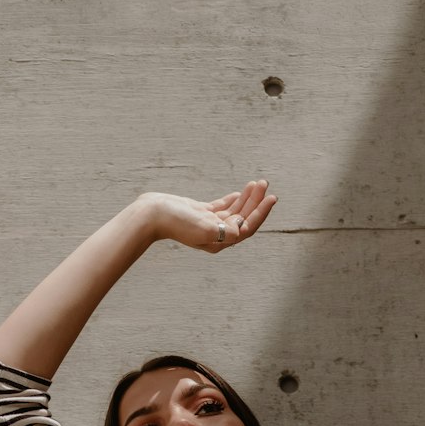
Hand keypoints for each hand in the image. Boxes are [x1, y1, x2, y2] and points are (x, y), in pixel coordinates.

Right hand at [142, 180, 277, 252]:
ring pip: (234, 211)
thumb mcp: (202, 227)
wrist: (152, 215)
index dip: (261, 213)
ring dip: (246, 198)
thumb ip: (224, 230)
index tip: (271, 197)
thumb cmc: (176, 222)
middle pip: (243, 218)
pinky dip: (232, 200)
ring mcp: (208, 224)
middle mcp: (216, 235)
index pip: (247, 227)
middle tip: (264, 184)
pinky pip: (222, 208)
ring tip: (256, 184)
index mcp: (219, 241)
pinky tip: (239, 192)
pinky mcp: (200, 214)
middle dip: (256, 202)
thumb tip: (241, 230)